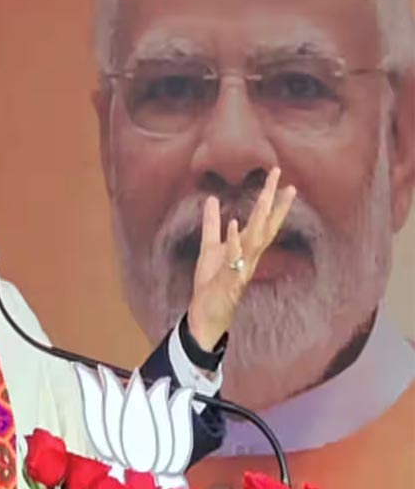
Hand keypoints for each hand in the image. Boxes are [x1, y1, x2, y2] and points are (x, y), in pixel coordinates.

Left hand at [188, 167, 296, 350]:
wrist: (206, 314)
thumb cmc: (212, 282)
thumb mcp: (209, 247)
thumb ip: (211, 224)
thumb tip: (212, 198)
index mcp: (247, 247)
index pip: (263, 219)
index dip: (271, 197)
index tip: (278, 174)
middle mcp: (250, 256)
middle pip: (265, 224)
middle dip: (274, 200)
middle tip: (281, 175)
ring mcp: (242, 268)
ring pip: (255, 239)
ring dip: (261, 217)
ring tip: (267, 193)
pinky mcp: (229, 280)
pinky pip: (233, 259)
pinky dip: (235, 241)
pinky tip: (234, 223)